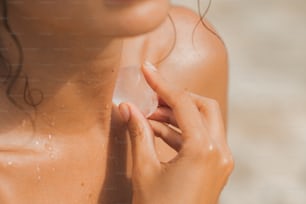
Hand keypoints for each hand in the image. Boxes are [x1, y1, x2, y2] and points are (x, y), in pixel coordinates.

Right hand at [118, 62, 233, 203]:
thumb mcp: (145, 169)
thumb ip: (137, 133)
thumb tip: (126, 107)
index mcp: (204, 149)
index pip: (183, 103)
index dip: (162, 84)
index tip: (147, 70)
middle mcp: (220, 152)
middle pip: (203, 106)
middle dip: (177, 98)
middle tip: (152, 96)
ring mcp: (222, 160)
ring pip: (204, 123)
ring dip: (178, 116)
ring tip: (150, 116)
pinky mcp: (217, 168)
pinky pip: (202, 140)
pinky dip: (182, 132)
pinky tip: (159, 132)